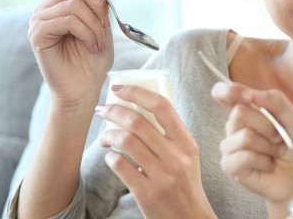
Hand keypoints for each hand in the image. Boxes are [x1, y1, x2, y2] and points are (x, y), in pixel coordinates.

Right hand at [28, 0, 113, 110]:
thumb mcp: (101, 20)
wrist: (84, 89)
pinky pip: (69, 20)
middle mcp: (45, 6)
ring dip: (96, 25)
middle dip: (99, 3)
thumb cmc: (93, 58)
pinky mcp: (38, 34)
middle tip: (104, 27)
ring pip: (75, 3)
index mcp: (59, 0)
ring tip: (97, 43)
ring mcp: (39, 20)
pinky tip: (91, 47)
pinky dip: (88, 33)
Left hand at [96, 85, 215, 218]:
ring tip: (105, 136)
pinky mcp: (146, 193)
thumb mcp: (187, 156)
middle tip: (103, 109)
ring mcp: (161, 176)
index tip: (120, 88)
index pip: (162, 106)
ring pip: (126, 142)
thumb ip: (170, 134)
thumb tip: (141, 106)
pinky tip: (111, 157)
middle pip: (138, 122)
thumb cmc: (185, 183)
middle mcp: (176, 157)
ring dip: (108, 134)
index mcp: (186, 143)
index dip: (138, 92)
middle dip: (114, 111)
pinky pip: (120, 166)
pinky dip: (110, 158)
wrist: (190, 218)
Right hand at [211, 82, 292, 206]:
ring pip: (245, 136)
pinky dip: (264, 161)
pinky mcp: (229, 165)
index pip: (223, 93)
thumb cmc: (292, 147)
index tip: (248, 96)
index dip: (229, 90)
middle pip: (240, 111)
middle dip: (267, 126)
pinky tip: (267, 165)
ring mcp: (229, 146)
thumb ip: (278, 102)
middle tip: (278, 138)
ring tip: (275, 153)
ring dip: (268, 146)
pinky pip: (245, 156)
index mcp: (247, 110)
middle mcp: (234, 126)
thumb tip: (255, 94)